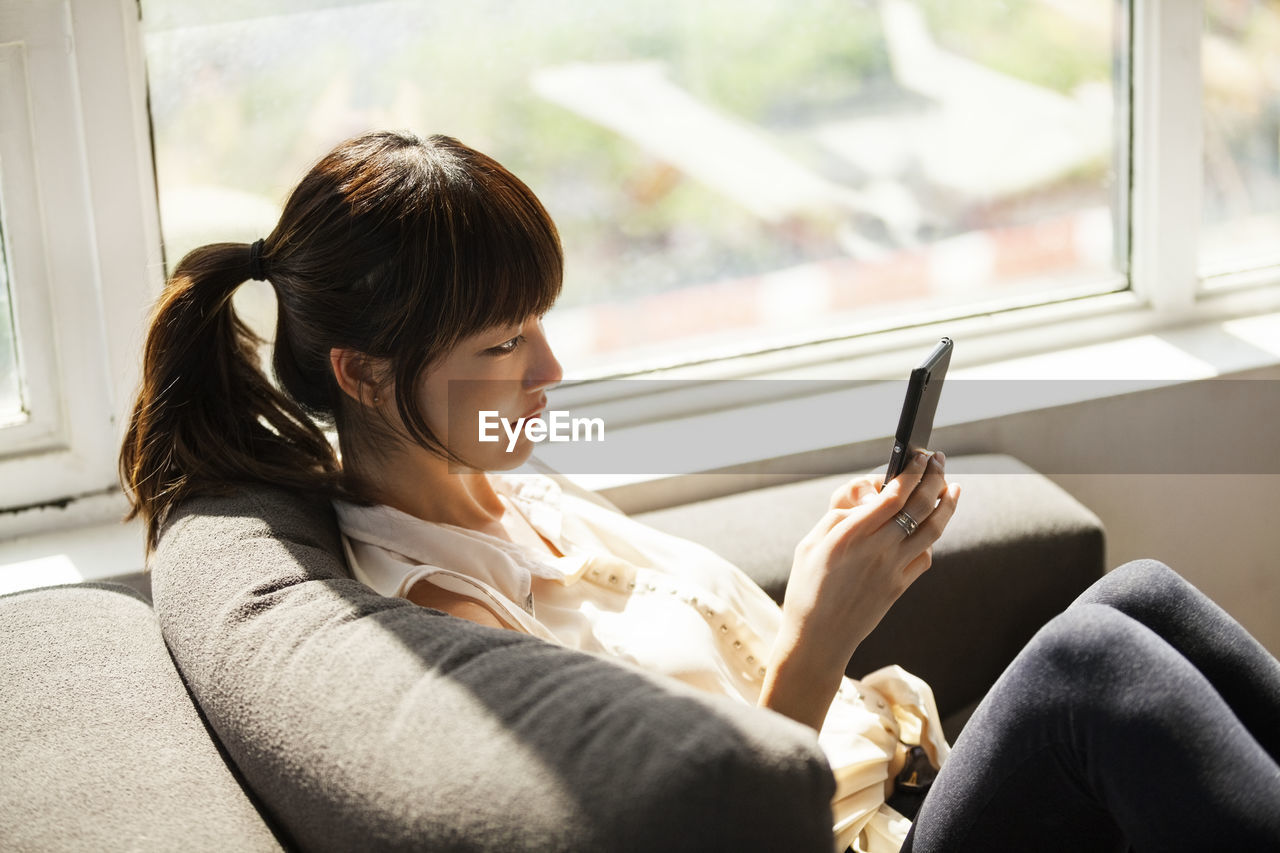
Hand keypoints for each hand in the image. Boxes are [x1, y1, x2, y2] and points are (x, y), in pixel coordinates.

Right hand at [758, 451, 959, 728]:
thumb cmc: (807, 586)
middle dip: (934, 478)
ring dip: (947, 504)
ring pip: (933, 530)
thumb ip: (839, 513)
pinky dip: (931, 539)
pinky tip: (930, 528)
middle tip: (938, 461)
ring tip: (954, 486)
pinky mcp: (900, 587)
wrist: (819, 638)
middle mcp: (878, 550)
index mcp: (851, 534)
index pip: (894, 493)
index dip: (912, 471)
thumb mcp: (810, 543)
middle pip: (920, 506)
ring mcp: (894, 570)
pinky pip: (925, 556)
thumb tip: (867, 490)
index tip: (919, 456)